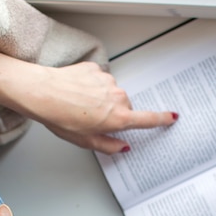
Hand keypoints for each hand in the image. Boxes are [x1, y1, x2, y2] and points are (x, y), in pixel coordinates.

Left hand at [2, 61, 177, 153]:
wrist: (42, 92)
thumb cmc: (60, 118)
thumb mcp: (85, 141)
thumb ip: (109, 145)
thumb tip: (122, 146)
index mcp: (118, 118)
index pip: (147, 120)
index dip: (162, 119)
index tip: (173, 117)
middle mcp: (117, 97)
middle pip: (125, 107)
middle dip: (114, 113)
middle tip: (93, 119)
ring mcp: (107, 81)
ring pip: (112, 93)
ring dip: (101, 99)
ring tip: (80, 104)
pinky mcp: (96, 69)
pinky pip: (99, 79)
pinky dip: (91, 86)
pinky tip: (76, 91)